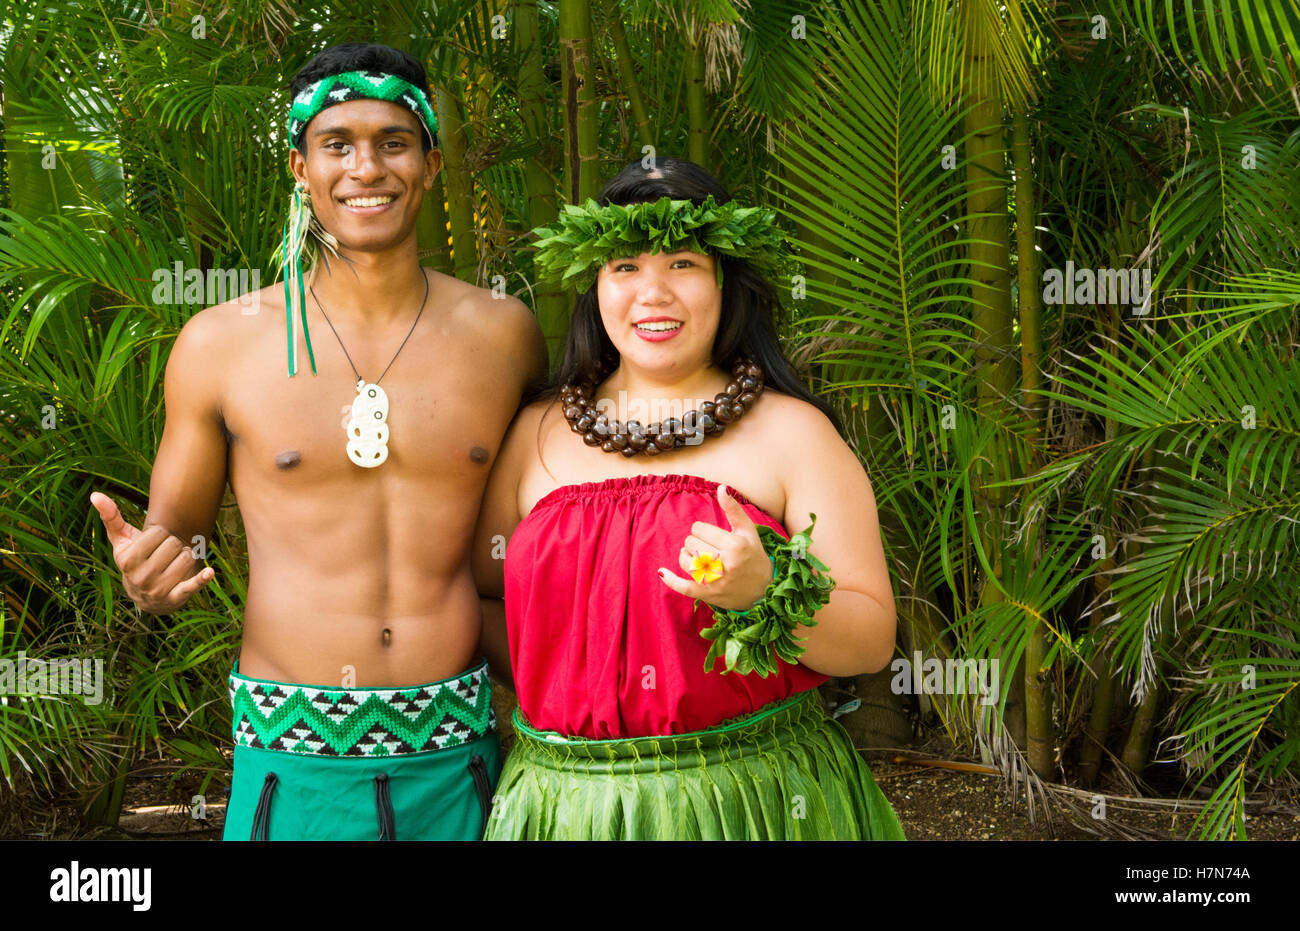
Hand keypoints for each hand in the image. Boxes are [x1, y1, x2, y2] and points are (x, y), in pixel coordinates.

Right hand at [90, 492, 214, 614]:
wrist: (144, 595)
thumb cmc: (134, 560)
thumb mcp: (121, 540)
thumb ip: (111, 517)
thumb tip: (95, 494)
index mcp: (127, 560)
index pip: (159, 533)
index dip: (162, 534)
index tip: (156, 542)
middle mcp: (141, 577)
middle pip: (175, 544)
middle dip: (175, 545)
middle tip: (167, 553)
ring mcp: (158, 590)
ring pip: (187, 558)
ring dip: (187, 556)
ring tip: (176, 562)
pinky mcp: (175, 599)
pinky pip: (191, 586)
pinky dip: (202, 579)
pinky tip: (209, 571)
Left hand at [657, 484, 772, 611]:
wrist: (764, 589)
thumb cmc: (754, 555)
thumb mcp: (747, 530)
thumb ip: (733, 509)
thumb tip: (721, 487)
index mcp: (734, 545)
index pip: (699, 529)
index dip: (702, 530)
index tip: (711, 535)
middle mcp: (724, 563)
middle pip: (690, 543)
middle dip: (696, 543)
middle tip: (709, 547)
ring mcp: (715, 580)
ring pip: (685, 561)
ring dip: (687, 556)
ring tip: (698, 557)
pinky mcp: (708, 594)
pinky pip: (684, 587)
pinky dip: (671, 580)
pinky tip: (662, 572)